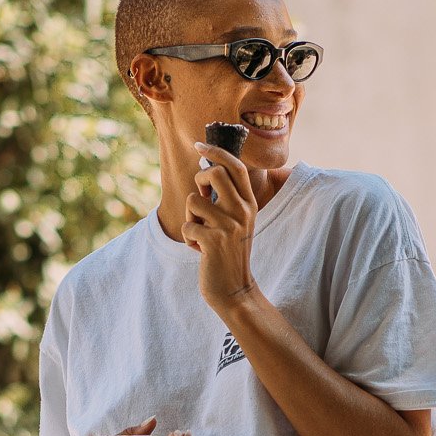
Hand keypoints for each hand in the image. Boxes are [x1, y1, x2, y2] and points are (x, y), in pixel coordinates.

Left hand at [182, 141, 257, 315]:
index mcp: (249, 204)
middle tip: (201, 201)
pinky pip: (187, 226)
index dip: (216, 152)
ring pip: (193, 201)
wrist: (235, 289)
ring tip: (201, 234)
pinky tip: (200, 250)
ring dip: (190, 218)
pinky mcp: (214, 241)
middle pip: (214, 173)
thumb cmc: (229, 253)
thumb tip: (206, 171)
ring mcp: (229, 226)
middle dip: (199, 182)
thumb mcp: (235, 222)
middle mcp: (242, 211)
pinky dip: (188, 239)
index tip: (198, 146)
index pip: (235, 167)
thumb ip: (227, 199)